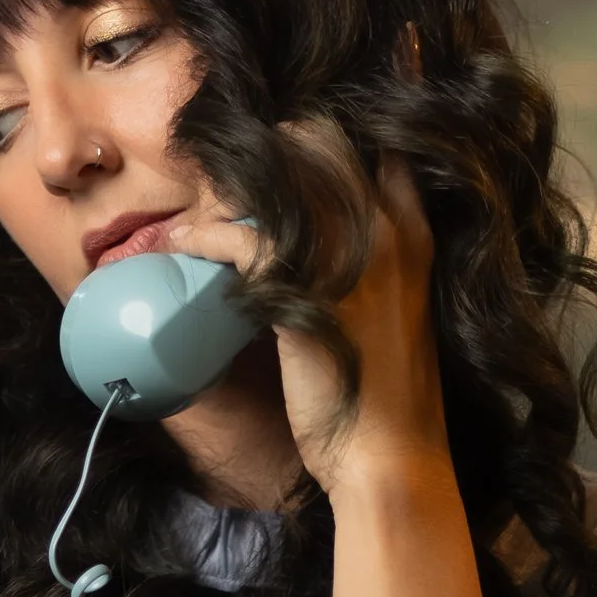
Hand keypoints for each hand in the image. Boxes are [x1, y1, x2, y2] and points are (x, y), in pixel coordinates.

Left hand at [185, 137, 452, 505]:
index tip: (281, 158)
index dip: (318, 139)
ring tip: (198, 221)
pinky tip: (183, 248)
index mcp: (412, 228)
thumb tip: (318, 248)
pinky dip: (202, 238)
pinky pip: (238, 237)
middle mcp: (385, 226)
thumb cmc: (387, 398)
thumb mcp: (396, 312)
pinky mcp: (304, 287)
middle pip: (314, 139)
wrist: (393, 457)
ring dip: (224, 193)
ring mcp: (347, 252)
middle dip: (265, 154)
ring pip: (272, 177)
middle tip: (228, 189)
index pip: (370, 142)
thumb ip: (373, 266)